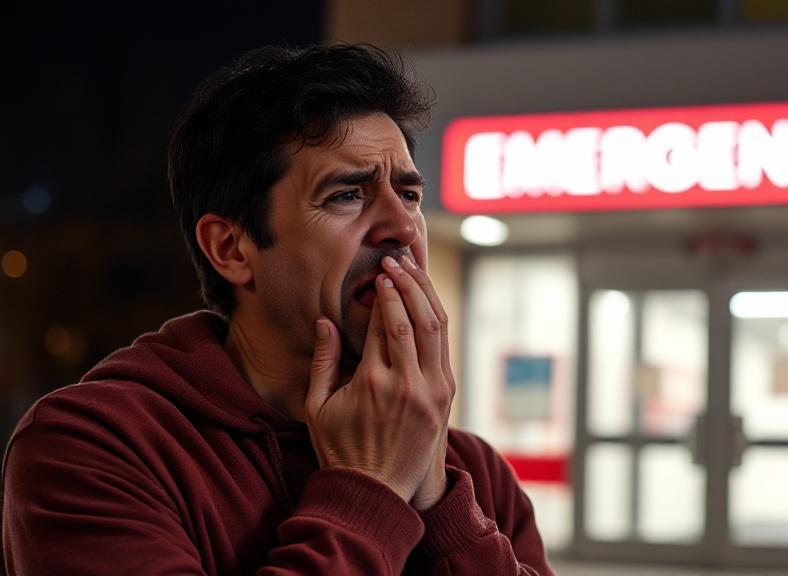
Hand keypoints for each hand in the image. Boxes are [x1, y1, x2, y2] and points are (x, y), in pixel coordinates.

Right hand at [305, 254, 454, 507]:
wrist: (377, 491)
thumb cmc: (340, 449)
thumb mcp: (316, 408)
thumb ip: (322, 362)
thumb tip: (324, 321)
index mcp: (373, 383)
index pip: (382, 322)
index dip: (383, 293)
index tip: (378, 273)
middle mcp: (407, 384)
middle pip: (412, 318)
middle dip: (405, 284)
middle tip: (396, 261)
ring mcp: (431, 391)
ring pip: (435, 329)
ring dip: (426, 295)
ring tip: (415, 272)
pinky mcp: (444, 398)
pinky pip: (443, 349)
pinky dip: (437, 321)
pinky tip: (428, 303)